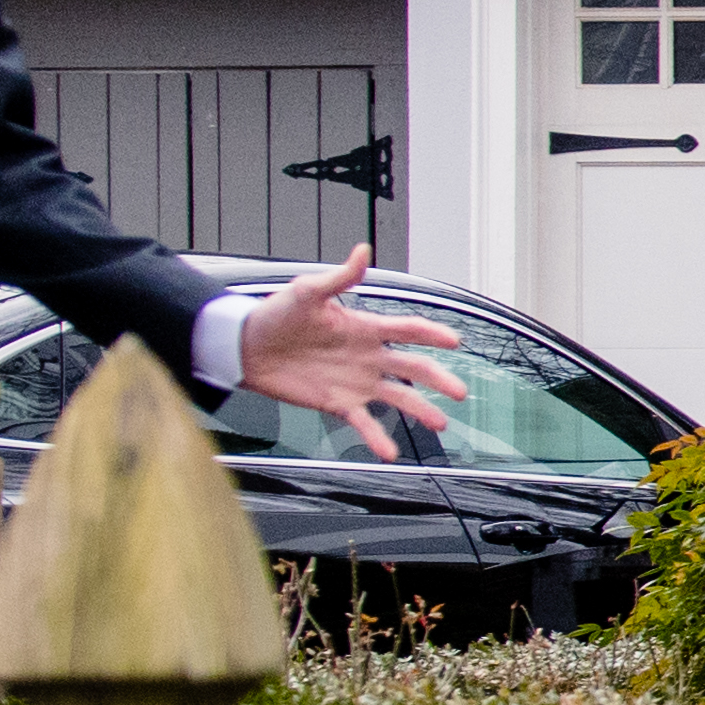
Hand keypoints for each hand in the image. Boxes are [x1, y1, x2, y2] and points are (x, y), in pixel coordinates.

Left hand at [224, 254, 466, 456]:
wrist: (246, 347)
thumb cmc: (275, 314)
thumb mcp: (306, 291)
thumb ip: (339, 278)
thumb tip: (362, 251)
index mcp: (364, 328)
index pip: (406, 330)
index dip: (431, 334)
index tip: (454, 341)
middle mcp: (367, 356)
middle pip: (412, 368)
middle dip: (438, 379)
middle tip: (459, 392)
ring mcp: (355, 382)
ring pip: (397, 398)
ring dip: (420, 410)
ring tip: (440, 423)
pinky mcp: (337, 404)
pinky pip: (363, 424)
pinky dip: (378, 439)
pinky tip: (391, 454)